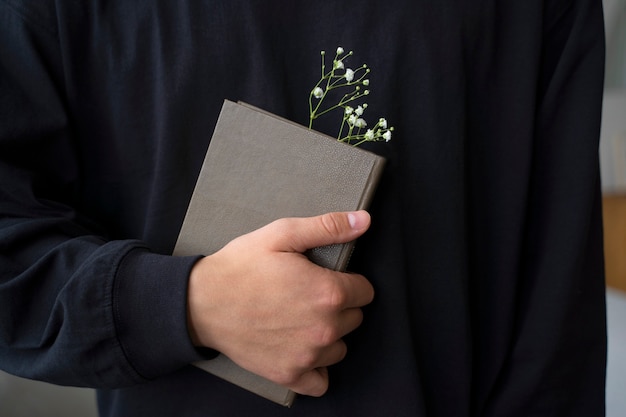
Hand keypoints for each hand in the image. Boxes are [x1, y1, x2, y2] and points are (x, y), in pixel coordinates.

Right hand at [187, 211, 373, 396]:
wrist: (201, 302)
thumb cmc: (240, 267)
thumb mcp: (282, 234)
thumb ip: (328, 227)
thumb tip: (363, 221)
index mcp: (328, 293)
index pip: (365, 292)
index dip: (348, 281)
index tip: (327, 279)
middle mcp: (324, 329)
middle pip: (354, 319)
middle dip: (338, 307)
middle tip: (308, 295)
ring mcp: (308, 356)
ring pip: (340, 347)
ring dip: (328, 335)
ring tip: (301, 319)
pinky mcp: (290, 375)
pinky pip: (321, 381)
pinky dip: (315, 368)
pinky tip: (301, 349)